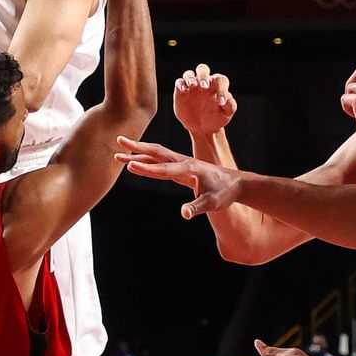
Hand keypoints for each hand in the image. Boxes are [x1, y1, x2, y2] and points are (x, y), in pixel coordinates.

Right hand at [115, 136, 241, 218]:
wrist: (236, 184)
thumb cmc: (224, 193)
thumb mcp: (212, 203)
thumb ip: (196, 207)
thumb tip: (183, 214)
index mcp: (190, 169)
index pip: (164, 169)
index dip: (146, 169)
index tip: (129, 165)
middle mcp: (184, 162)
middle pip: (156, 153)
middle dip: (137, 148)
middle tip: (119, 141)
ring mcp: (182, 164)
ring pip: (156, 156)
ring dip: (138, 153)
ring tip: (120, 153)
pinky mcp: (181, 168)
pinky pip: (160, 163)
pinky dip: (147, 161)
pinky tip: (137, 163)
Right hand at [173, 63, 236, 135]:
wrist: (203, 128)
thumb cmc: (217, 117)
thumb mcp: (227, 113)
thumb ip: (230, 104)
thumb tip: (227, 98)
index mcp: (217, 85)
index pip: (220, 80)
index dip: (222, 89)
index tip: (221, 102)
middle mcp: (204, 82)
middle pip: (202, 69)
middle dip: (203, 75)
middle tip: (204, 86)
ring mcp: (191, 86)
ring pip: (189, 74)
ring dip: (190, 78)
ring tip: (193, 85)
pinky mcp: (180, 92)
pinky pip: (179, 83)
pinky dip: (181, 84)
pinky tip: (184, 90)